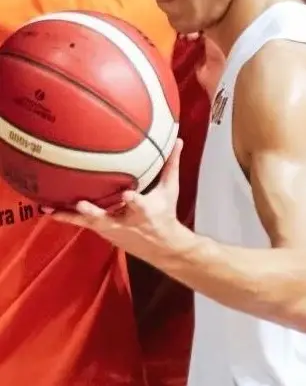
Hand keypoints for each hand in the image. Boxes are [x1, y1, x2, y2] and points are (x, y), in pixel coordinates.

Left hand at [48, 140, 186, 261]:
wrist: (160, 245)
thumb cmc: (165, 212)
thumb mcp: (170, 189)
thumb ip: (171, 164)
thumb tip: (179, 140)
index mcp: (146, 211)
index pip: (140, 205)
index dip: (133, 201)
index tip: (128, 195)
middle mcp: (126, 221)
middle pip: (108, 218)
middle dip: (94, 212)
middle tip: (82, 204)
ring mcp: (112, 228)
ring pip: (89, 222)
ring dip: (71, 215)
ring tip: (51, 209)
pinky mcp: (102, 231)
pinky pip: (82, 223)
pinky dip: (65, 216)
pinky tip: (48, 209)